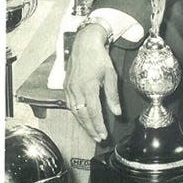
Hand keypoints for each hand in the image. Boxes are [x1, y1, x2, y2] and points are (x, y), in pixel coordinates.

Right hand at [64, 24, 120, 141]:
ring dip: (83, 124)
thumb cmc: (99, 58)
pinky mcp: (65, 86)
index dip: (98, 125)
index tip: (103, 135)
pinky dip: (76, 115)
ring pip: (75, 112)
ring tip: (92, 133)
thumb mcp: (111, 74)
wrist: (84, 43)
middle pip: (82, 115)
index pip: (94, 112)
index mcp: (88, 87)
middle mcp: (76, 89)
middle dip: (91, 129)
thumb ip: (113, 95)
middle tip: (98, 139)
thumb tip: (117, 112)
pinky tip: (82, 119)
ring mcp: (69, 88)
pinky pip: (70, 105)